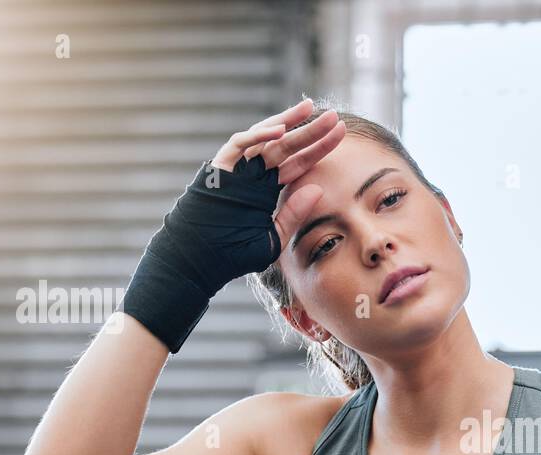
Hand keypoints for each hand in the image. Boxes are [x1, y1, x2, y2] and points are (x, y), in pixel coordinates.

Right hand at [213, 98, 346, 249]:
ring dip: (285, 121)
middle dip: (310, 131)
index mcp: (268, 188)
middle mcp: (254, 174)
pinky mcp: (219, 168)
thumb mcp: (274, 237)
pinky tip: (279, 130)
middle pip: (287, 146)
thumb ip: (294, 214)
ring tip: (308, 107)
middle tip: (334, 117)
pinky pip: (238, 144)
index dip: (319, 149)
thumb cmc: (233, 254)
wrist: (200, 261)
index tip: (341, 135)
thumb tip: (318, 189)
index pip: (299, 163)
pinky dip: (257, 135)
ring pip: (264, 138)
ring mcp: (237, 169)